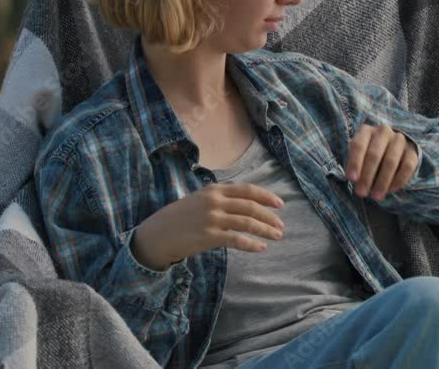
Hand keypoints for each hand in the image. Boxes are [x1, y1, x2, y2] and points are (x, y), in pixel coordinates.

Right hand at [132, 182, 285, 268]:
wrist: (158, 234)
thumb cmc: (180, 218)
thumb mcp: (200, 200)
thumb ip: (221, 199)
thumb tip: (246, 204)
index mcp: (214, 190)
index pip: (247, 190)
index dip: (266, 197)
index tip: (280, 204)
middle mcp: (215, 201)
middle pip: (250, 207)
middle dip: (269, 216)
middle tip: (281, 225)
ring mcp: (212, 218)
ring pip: (247, 222)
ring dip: (265, 229)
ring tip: (276, 236)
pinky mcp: (209, 236)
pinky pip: (236, 239)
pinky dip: (251, 244)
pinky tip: (261, 247)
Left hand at [346, 123, 417, 201]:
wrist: (392, 147)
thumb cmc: (369, 154)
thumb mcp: (359, 156)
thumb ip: (355, 165)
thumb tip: (355, 180)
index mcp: (366, 131)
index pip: (358, 145)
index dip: (355, 162)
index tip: (352, 179)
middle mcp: (383, 132)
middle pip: (374, 154)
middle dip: (367, 176)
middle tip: (362, 193)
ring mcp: (399, 140)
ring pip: (391, 161)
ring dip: (382, 181)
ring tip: (376, 196)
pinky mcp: (412, 150)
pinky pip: (407, 166)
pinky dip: (399, 179)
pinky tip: (391, 189)